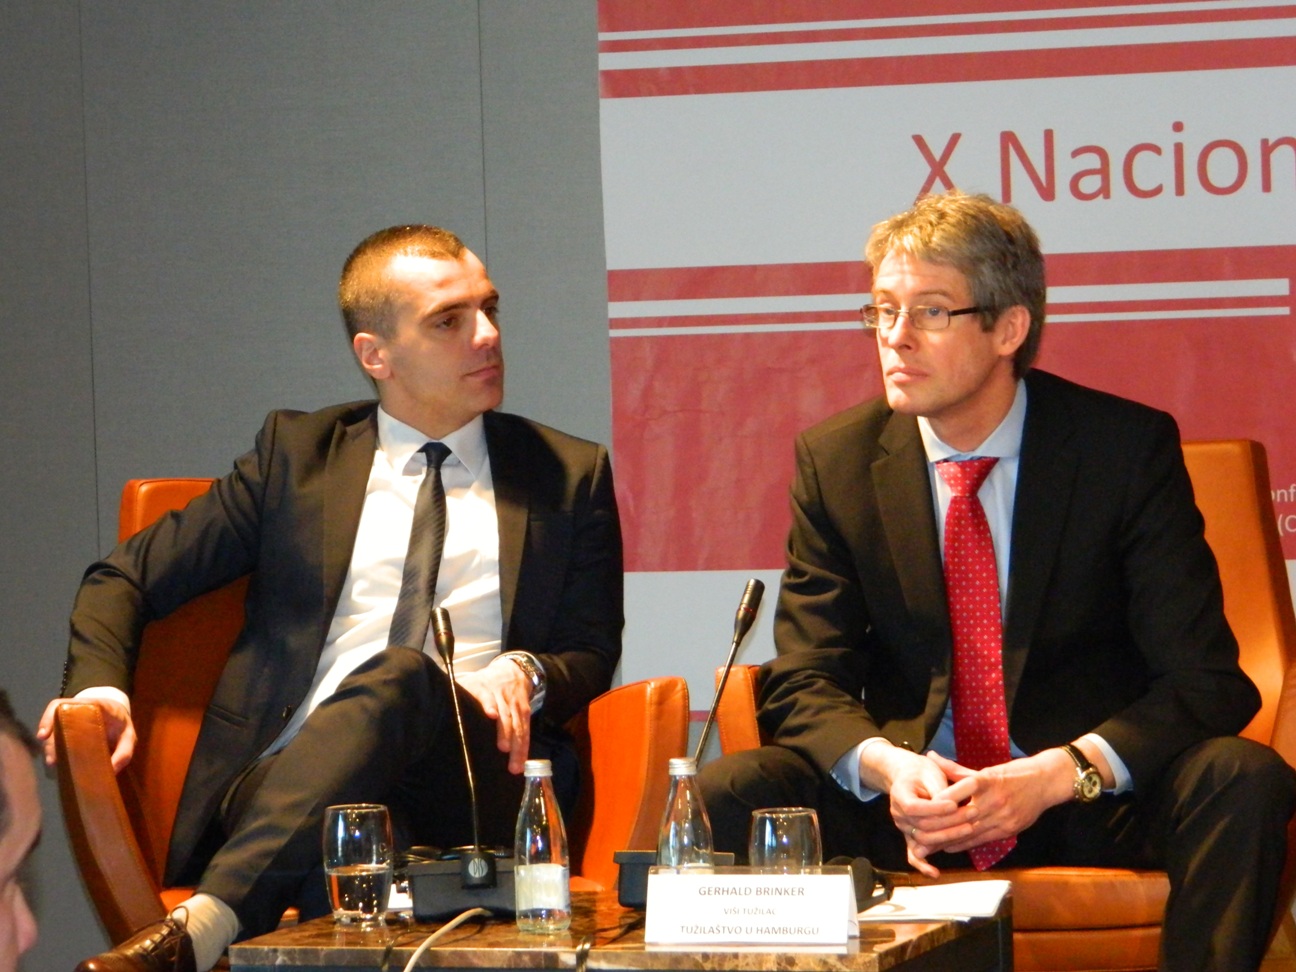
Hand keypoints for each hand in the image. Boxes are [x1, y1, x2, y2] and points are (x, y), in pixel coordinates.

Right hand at [36, 695, 136, 772]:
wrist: (118, 714)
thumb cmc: (122, 725)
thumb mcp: (129, 737)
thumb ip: (124, 752)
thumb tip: (111, 771)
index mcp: (96, 706)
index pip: (70, 704)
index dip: (52, 717)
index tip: (44, 736)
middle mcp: (79, 708)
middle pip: (57, 719)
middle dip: (51, 739)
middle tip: (52, 759)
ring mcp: (71, 715)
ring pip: (54, 726)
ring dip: (50, 744)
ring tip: (53, 761)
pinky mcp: (68, 723)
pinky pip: (55, 730)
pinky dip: (51, 743)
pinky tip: (52, 756)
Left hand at [456, 656, 532, 773]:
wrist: (512, 671)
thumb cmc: (484, 683)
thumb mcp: (470, 682)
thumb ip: (456, 694)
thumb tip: (433, 705)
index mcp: (485, 689)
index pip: (488, 695)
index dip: (490, 704)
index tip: (491, 714)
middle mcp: (502, 697)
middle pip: (506, 715)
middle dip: (505, 732)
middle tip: (503, 748)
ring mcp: (515, 706)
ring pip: (518, 726)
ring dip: (517, 746)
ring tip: (514, 766)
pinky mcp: (525, 713)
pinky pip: (526, 731)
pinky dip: (524, 747)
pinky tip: (522, 761)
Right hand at [864, 744, 964, 877]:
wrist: (909, 776)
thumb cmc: (922, 771)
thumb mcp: (930, 771)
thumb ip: (939, 789)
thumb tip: (952, 804)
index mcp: (899, 794)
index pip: (913, 807)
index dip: (934, 808)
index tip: (954, 804)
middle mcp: (898, 814)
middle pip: (921, 825)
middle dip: (949, 822)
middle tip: (972, 813)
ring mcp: (904, 827)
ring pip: (923, 839)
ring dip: (947, 836)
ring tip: (969, 828)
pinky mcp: (911, 836)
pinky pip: (913, 854)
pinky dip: (923, 865)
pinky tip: (935, 872)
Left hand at [921, 749, 1073, 854]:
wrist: (1046, 782)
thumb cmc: (1014, 773)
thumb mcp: (986, 768)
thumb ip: (956, 769)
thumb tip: (931, 756)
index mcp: (987, 780)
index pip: (960, 791)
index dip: (942, 801)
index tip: (924, 807)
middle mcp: (995, 799)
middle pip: (963, 816)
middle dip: (940, 826)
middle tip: (918, 833)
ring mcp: (1004, 816)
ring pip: (971, 831)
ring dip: (949, 839)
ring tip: (928, 845)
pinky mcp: (1010, 829)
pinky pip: (983, 839)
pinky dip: (965, 844)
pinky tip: (949, 847)